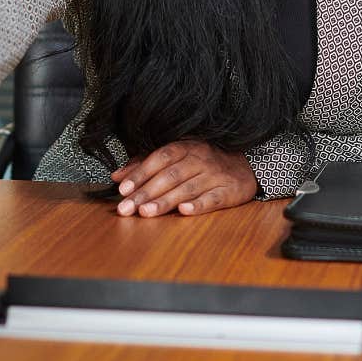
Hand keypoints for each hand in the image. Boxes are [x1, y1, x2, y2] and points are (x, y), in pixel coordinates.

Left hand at [111, 141, 258, 216]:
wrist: (245, 166)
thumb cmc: (203, 163)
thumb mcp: (176, 158)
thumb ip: (145, 165)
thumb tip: (117, 176)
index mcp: (184, 147)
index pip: (159, 158)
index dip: (140, 173)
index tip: (123, 188)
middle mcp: (199, 159)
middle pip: (169, 176)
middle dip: (145, 193)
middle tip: (126, 208)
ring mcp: (214, 175)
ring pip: (187, 188)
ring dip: (165, 201)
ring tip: (145, 213)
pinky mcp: (229, 191)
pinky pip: (212, 198)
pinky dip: (198, 205)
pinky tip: (183, 211)